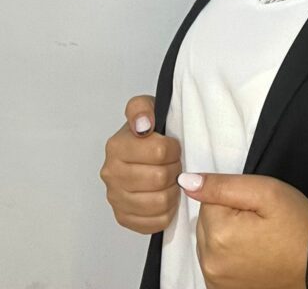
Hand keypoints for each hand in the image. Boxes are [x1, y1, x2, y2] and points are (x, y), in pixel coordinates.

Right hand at [100, 94, 181, 233]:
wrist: (140, 152)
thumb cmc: (148, 132)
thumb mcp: (146, 107)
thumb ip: (142, 108)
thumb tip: (142, 125)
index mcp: (116, 146)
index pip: (159, 152)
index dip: (173, 150)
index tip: (173, 146)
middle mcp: (111, 173)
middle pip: (160, 178)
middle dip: (174, 170)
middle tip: (174, 164)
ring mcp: (116, 198)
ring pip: (160, 202)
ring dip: (172, 191)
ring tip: (170, 180)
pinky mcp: (124, 218)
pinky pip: (155, 222)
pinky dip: (166, 211)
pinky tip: (164, 196)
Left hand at [178, 171, 307, 288]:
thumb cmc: (295, 225)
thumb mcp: (265, 191)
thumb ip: (222, 185)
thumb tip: (186, 181)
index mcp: (219, 234)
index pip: (208, 199)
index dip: (233, 197)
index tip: (254, 207)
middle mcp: (210, 261)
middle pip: (206, 221)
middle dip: (227, 216)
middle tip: (258, 221)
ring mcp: (214, 279)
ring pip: (208, 239)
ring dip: (226, 235)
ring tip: (256, 238)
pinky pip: (213, 259)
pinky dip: (226, 254)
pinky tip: (250, 253)